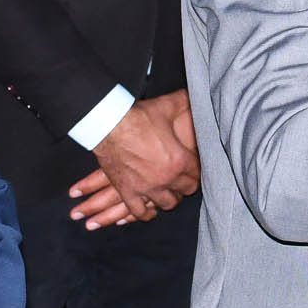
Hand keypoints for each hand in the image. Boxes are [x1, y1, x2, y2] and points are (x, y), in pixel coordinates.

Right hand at [70, 91, 199, 229]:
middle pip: (185, 191)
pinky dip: (145, 212)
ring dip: (168, 199)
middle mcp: (167, 178)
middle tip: (182, 180)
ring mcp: (147, 188)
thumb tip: (199, 94)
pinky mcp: (128, 192)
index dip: (197, 170)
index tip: (194, 168)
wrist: (109, 125)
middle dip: (185, 185)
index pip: (198, 174)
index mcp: (180, 161)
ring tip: (168, 193)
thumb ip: (186, 102)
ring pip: (166, 204)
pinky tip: (148, 209)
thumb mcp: (168, 106)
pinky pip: (140, 212)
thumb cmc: (139, 116)